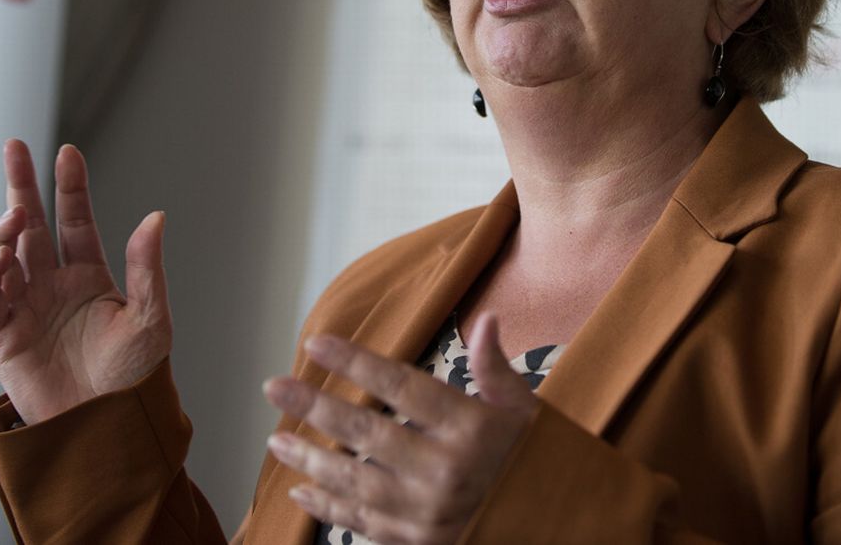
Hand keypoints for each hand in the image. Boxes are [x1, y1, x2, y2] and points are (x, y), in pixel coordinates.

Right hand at [0, 140, 171, 423]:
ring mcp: (26, 307)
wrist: (108, 427)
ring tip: (15, 214)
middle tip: (13, 146)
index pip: (75, 220)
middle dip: (21, 185)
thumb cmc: (135, 377)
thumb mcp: (151, 318)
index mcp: (90, 276)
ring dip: (5, 230)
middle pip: (31, 225)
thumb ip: (148, 268)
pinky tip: (0, 256)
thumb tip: (157, 216)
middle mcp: (54, 285)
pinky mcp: (3, 335)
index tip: (68, 153)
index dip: (70, 187)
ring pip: (5, 254)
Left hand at [262, 314, 537, 544]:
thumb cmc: (543, 463)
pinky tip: (302, 492)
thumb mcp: (529, 412)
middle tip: (274, 388)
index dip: (356, 363)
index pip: (402, 387)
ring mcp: (430, 513)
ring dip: (312, 461)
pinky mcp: (421, 544)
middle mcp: (445, 470)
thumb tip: (486, 319)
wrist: (567, 533)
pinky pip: (365, 525)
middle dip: (315, 408)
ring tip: (276, 440)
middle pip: (367, 432)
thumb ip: (497, 369)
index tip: (316, 344)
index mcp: (472, 428)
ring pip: (356, 482)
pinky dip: (330, 509)